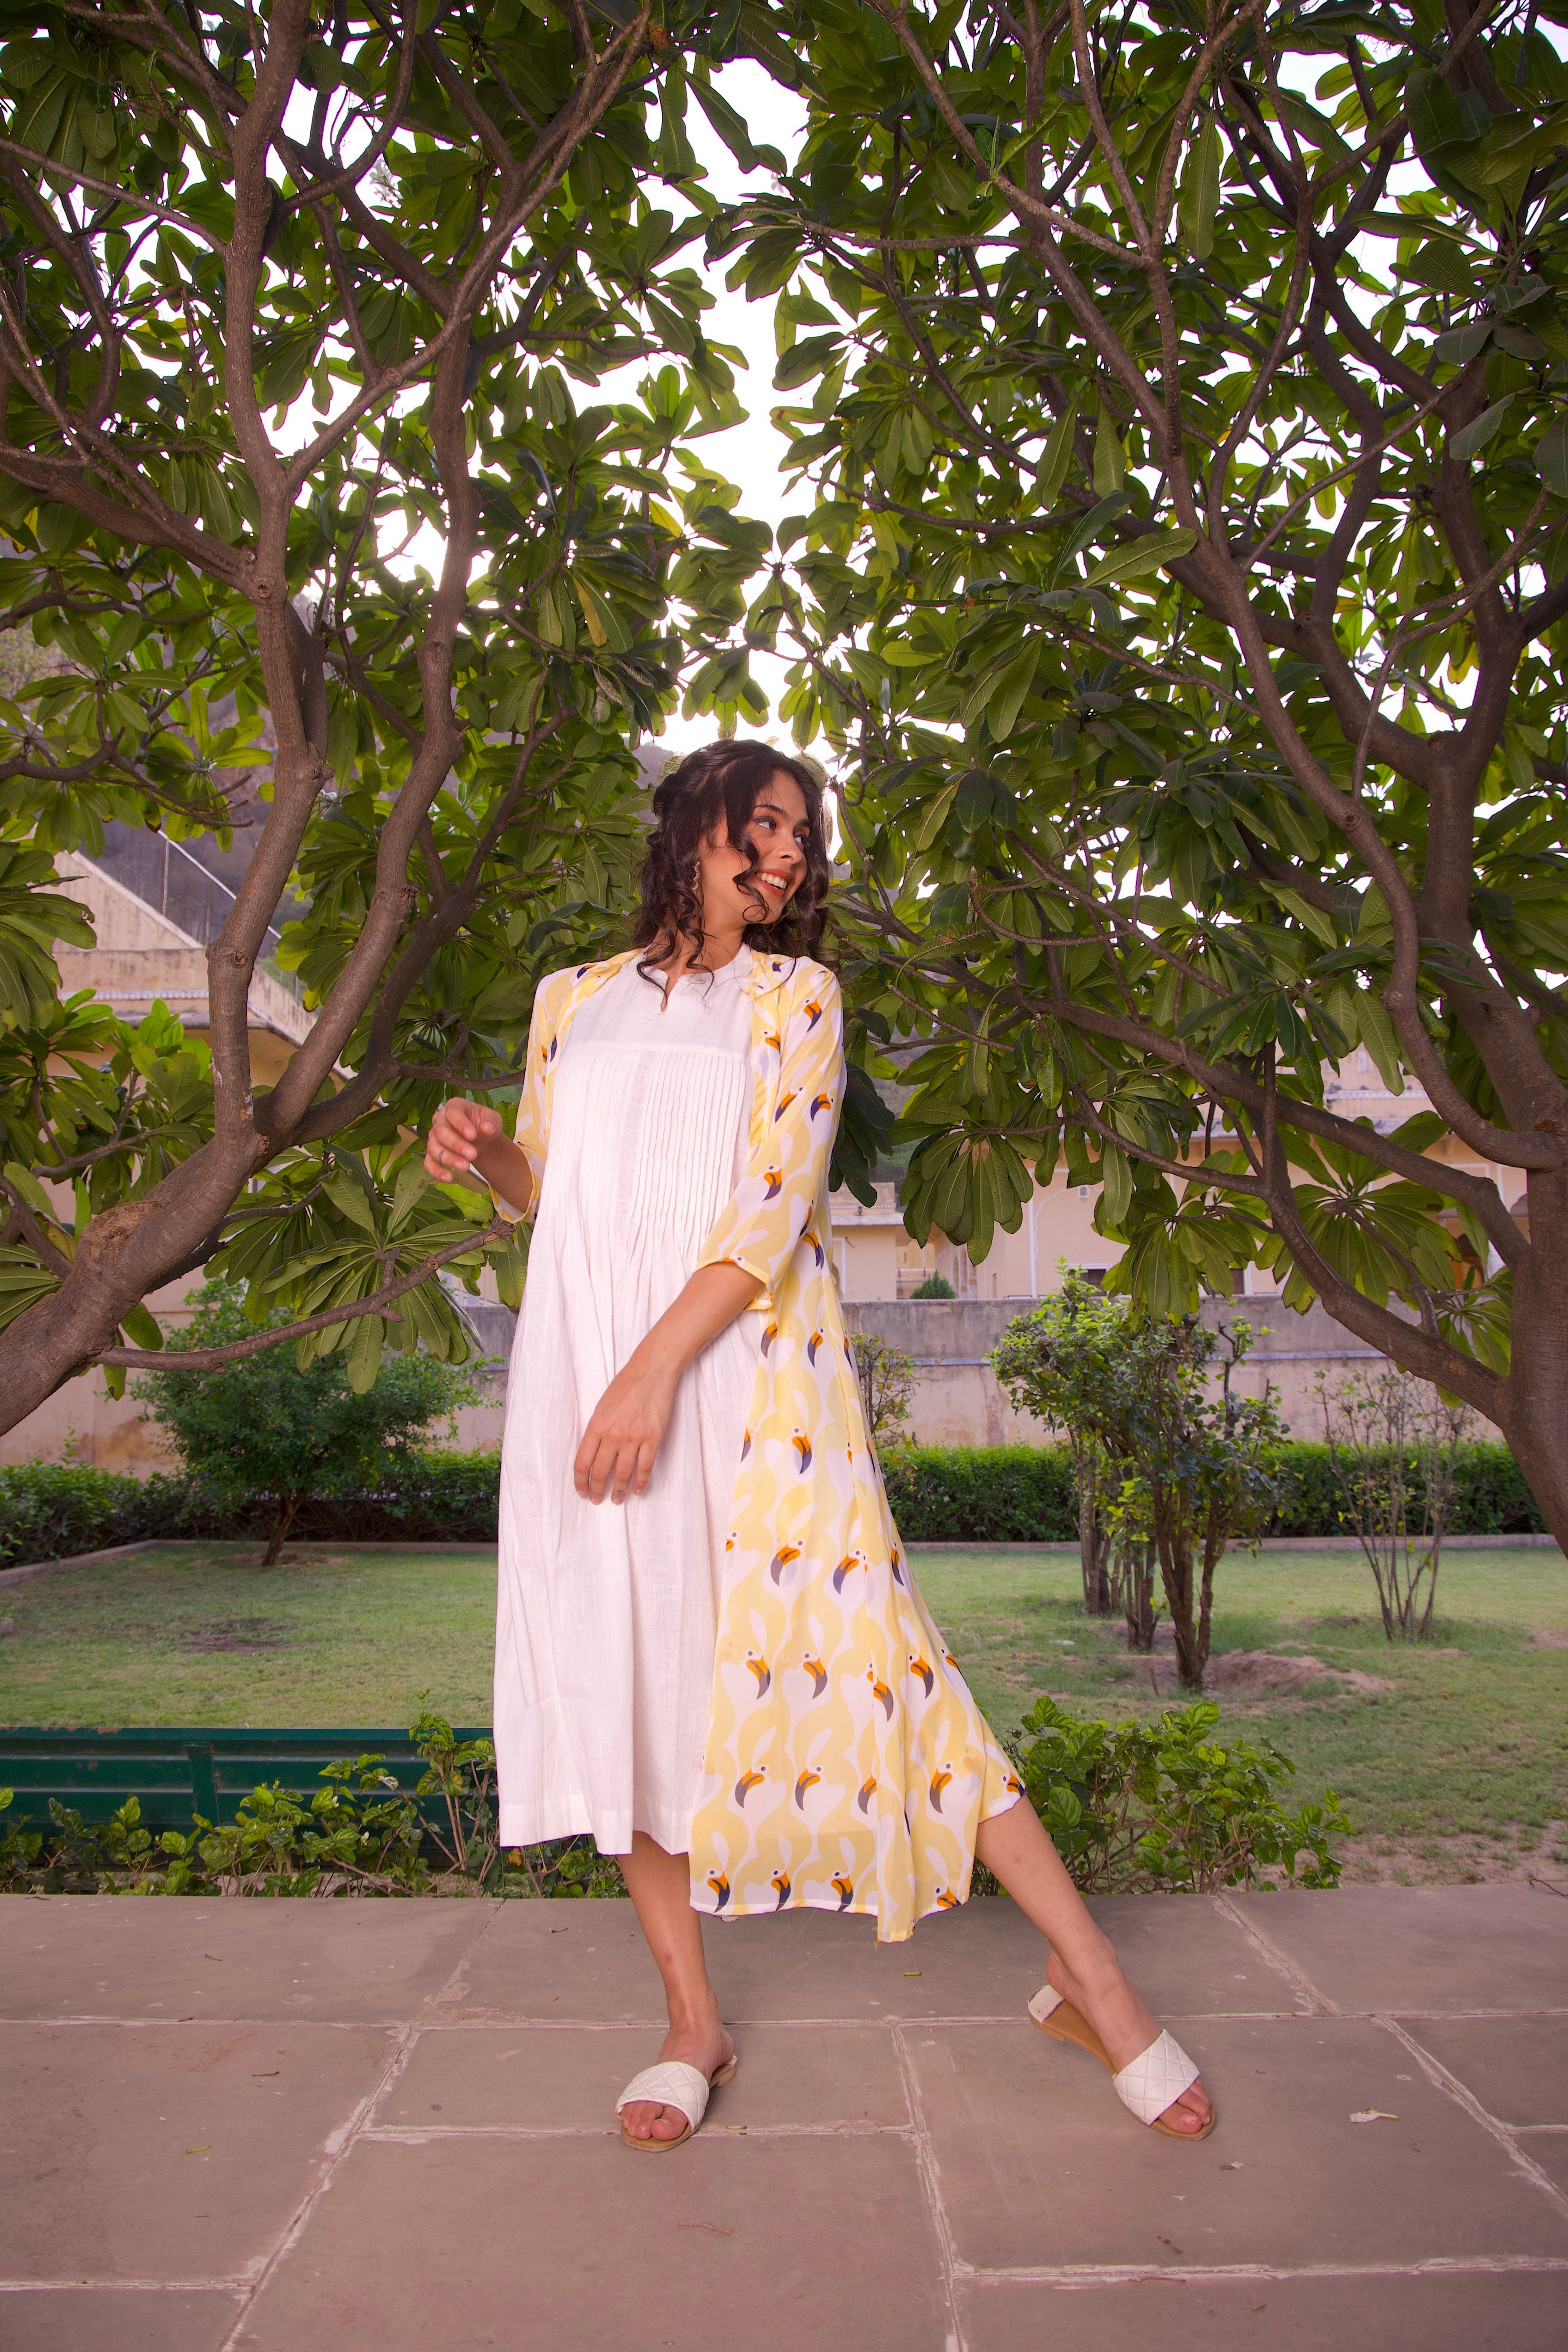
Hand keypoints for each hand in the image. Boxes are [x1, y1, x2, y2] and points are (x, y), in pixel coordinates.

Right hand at [423, 1098, 530, 1214]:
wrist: (481, 1140)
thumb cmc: (485, 1125)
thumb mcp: (493, 1120)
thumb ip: (491, 1122)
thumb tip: (486, 1128)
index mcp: (454, 1107)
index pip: (452, 1112)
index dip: (460, 1123)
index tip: (473, 1135)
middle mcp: (440, 1120)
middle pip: (440, 1131)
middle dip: (456, 1144)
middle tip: (473, 1155)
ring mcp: (434, 1137)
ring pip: (433, 1148)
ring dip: (448, 1159)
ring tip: (466, 1167)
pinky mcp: (432, 1154)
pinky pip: (428, 1162)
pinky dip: (436, 1171)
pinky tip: (449, 1178)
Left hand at [574, 1357, 676, 1504]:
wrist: (651, 1372)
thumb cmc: (625, 1386)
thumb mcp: (601, 1407)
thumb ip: (596, 1431)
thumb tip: (592, 1454)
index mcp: (596, 1426)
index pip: (582, 1463)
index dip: (580, 1482)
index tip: (581, 1491)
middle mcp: (613, 1434)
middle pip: (600, 1472)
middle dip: (596, 1490)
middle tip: (597, 1499)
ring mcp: (634, 1437)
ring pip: (622, 1474)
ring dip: (618, 1491)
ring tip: (616, 1499)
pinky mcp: (653, 1438)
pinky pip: (645, 1467)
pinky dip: (640, 1482)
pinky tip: (637, 1490)